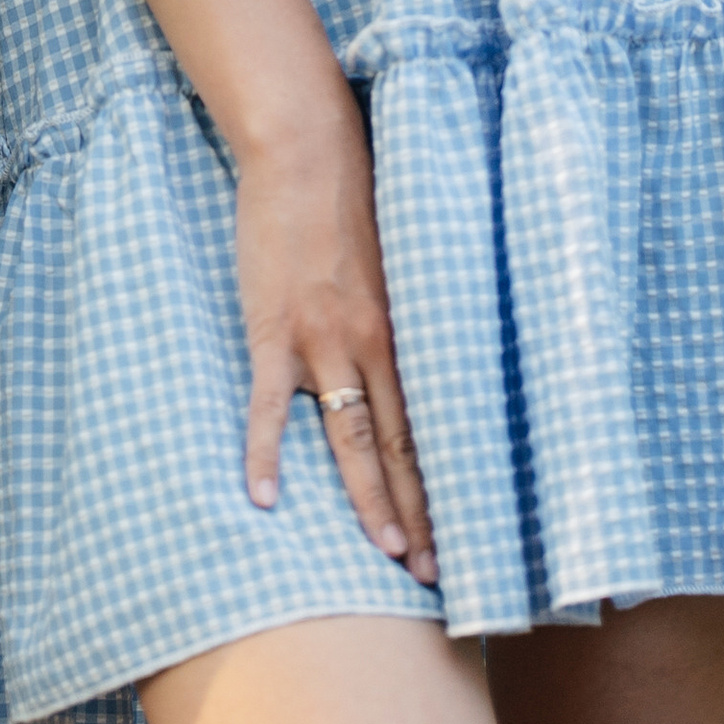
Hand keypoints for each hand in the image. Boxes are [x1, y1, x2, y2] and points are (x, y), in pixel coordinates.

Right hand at [233, 94, 434, 579]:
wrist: (305, 150)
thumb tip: (419, 345)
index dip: (444, 483)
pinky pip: (271, 406)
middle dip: (418, 513)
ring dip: (369, 501)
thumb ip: (405, 306)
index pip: (430, 425)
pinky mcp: (273, 330)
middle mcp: (373, 345)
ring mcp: (322, 342)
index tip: (460, 534)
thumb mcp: (398, 254)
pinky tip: (262, 499)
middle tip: (432, 573)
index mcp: (404, 329)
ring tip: (385, 553)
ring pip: (351, 440)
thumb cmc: (354, 191)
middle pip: (400, 447)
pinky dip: (265, 454)